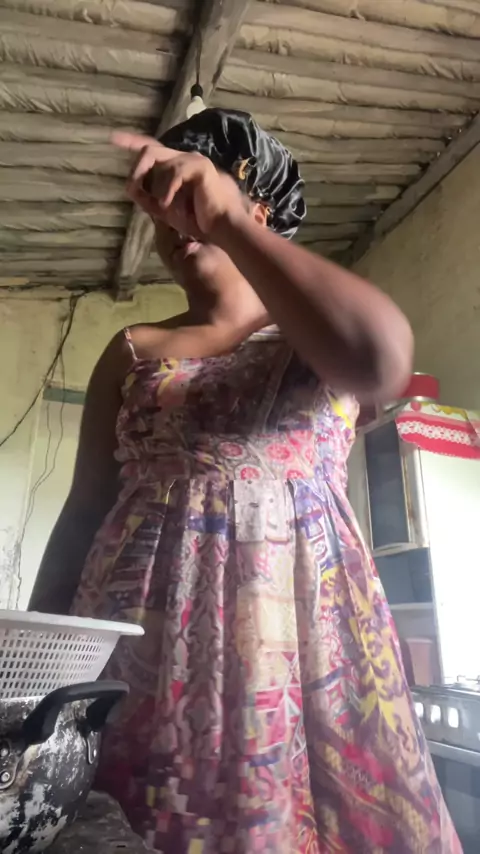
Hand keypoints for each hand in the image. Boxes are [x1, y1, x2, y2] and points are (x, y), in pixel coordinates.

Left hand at [111, 131, 244, 238]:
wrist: (219, 227)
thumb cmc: (196, 219)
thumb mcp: (164, 210)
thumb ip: (147, 199)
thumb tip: (130, 188)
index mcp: (175, 166)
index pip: (151, 148)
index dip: (132, 142)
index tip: (113, 139)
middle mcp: (183, 158)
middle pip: (150, 150)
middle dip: (137, 169)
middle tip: (133, 187)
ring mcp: (192, 159)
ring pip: (160, 162)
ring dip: (155, 186)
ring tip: (161, 205)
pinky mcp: (200, 166)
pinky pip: (174, 172)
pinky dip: (168, 190)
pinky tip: (169, 205)